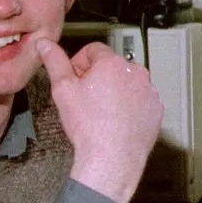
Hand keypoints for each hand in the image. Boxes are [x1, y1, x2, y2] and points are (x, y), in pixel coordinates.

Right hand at [37, 39, 162, 202]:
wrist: (113, 157)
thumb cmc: (89, 126)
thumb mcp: (63, 89)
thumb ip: (54, 62)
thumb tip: (45, 45)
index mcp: (113, 64)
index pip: (93, 50)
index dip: (79, 63)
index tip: (75, 78)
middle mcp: (136, 73)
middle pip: (111, 66)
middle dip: (97, 77)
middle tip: (85, 97)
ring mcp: (149, 91)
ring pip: (127, 83)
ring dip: (114, 91)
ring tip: (100, 111)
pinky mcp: (156, 108)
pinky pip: (140, 100)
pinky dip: (129, 105)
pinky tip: (116, 119)